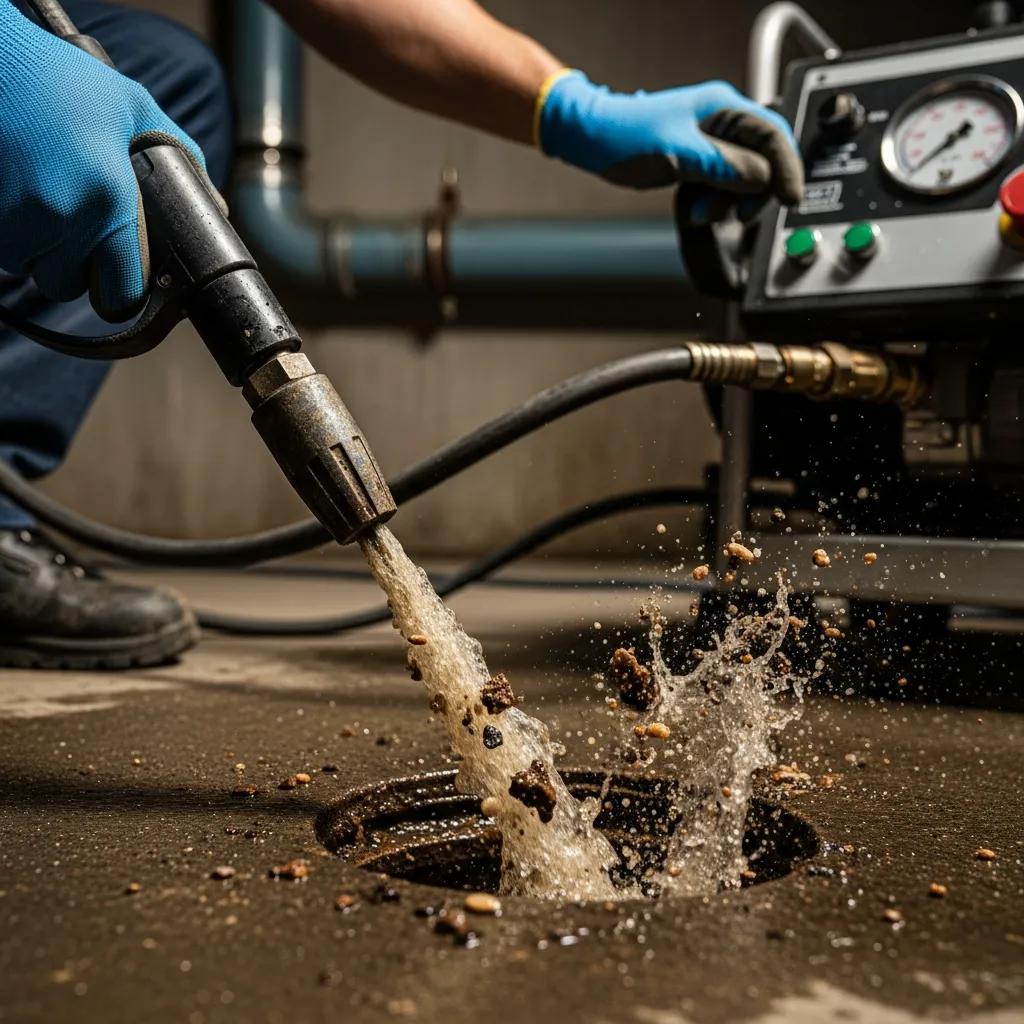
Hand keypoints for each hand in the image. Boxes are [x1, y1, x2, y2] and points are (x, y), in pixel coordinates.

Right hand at [0, 4, 206, 320]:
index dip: (121, 289)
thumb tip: (213, 207)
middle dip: (73, 265)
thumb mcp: (133, 107)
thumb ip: (181, 158)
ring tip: (42, 195)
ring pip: (30, 269)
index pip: (121, 293)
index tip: (118, 276)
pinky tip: (16, 192)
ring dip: (37, 249)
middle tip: (74, 219)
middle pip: (69, 286)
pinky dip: (9, 232)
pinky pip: (2, 250)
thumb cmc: (57, 77)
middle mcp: (60, 217)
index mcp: (108, 199)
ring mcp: (10, 220)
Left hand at [537, 72, 803, 214]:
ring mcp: (712, 141)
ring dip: (730, 202)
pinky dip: (715, 202)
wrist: (590, 139)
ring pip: (743, 178)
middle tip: (738, 215)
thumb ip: (724, 167)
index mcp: (724, 108)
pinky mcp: (699, 160)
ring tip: (706, 215)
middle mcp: (723, 122)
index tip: (790, 198)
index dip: (787, 168)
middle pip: (765, 161)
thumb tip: (762, 179)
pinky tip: (697, 211)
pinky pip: (722, 184)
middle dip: (754, 193)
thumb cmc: (625, 138)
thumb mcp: (679, 156)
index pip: (775, 135)